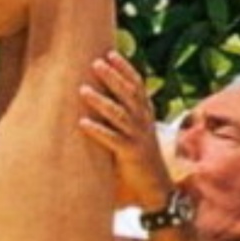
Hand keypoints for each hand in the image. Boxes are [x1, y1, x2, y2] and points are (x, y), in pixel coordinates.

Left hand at [79, 52, 172, 210]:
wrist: (156, 187)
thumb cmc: (139, 157)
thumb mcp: (134, 131)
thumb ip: (121, 114)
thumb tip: (100, 96)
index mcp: (145, 113)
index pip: (137, 85)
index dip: (125, 69)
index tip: (110, 53)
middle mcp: (143, 121)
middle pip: (128, 94)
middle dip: (112, 77)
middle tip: (95, 62)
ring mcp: (138, 137)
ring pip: (118, 114)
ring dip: (100, 101)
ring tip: (83, 90)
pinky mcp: (130, 153)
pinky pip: (112, 139)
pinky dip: (97, 130)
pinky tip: (82, 123)